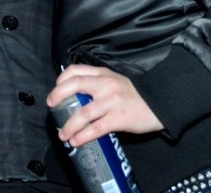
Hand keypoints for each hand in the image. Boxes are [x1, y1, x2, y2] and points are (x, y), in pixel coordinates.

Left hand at [47, 64, 162, 146]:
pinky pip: (96, 128)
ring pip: (83, 112)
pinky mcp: (119, 118)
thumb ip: (97, 84)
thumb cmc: (133, 95)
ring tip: (62, 134)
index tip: (56, 91)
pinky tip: (76, 141)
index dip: (61, 80)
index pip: (76, 70)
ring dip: (69, 125)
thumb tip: (74, 98)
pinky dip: (83, 136)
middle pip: (75, 85)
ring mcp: (112, 101)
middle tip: (52, 107)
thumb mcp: (114, 81)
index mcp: (103, 73)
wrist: (159, 104)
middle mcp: (105, 85)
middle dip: (58, 96)